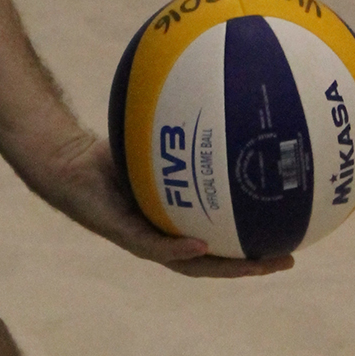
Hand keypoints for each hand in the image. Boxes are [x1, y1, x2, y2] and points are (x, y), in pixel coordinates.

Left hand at [32, 132, 294, 279]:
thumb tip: (216, 87)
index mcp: (176, 219)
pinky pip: (154, 246)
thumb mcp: (152, 132)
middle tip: (287, 258)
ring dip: (225, 268)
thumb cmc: (108, 148)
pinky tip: (200, 244)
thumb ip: (180, 123)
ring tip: (254, 263)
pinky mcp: (123, 233)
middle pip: (218, 261)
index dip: (254, 243)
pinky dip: (177, 248)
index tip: (290, 237)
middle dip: (252, 264)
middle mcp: (165, 235)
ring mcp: (144, 239)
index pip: (223, 239)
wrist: (64, 159)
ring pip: (192, 265)